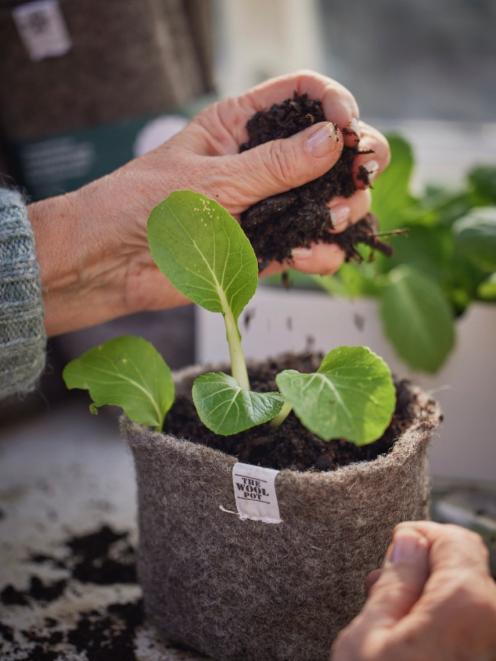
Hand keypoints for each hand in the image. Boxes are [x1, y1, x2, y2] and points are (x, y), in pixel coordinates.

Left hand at [29, 70, 389, 334]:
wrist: (112, 265)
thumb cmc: (143, 206)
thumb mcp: (210, 179)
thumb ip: (273, 165)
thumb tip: (332, 140)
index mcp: (241, 126)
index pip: (303, 96)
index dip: (335, 104)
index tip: (348, 128)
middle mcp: (262, 164)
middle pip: (331, 149)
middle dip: (356, 160)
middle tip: (358, 177)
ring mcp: (269, 207)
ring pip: (332, 201)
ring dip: (347, 209)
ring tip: (334, 219)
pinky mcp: (268, 249)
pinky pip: (312, 248)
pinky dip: (321, 253)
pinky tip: (306, 255)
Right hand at [331, 521, 495, 660]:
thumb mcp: (367, 638)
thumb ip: (393, 582)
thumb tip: (409, 542)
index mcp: (467, 603)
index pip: (455, 538)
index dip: (417, 537)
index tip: (391, 552)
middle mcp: (494, 623)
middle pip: (461, 570)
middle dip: (421, 572)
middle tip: (379, 592)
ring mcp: (492, 645)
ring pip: (464, 600)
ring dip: (429, 601)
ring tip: (389, 622)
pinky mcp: (484, 657)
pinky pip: (469, 627)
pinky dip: (441, 624)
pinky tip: (409, 641)